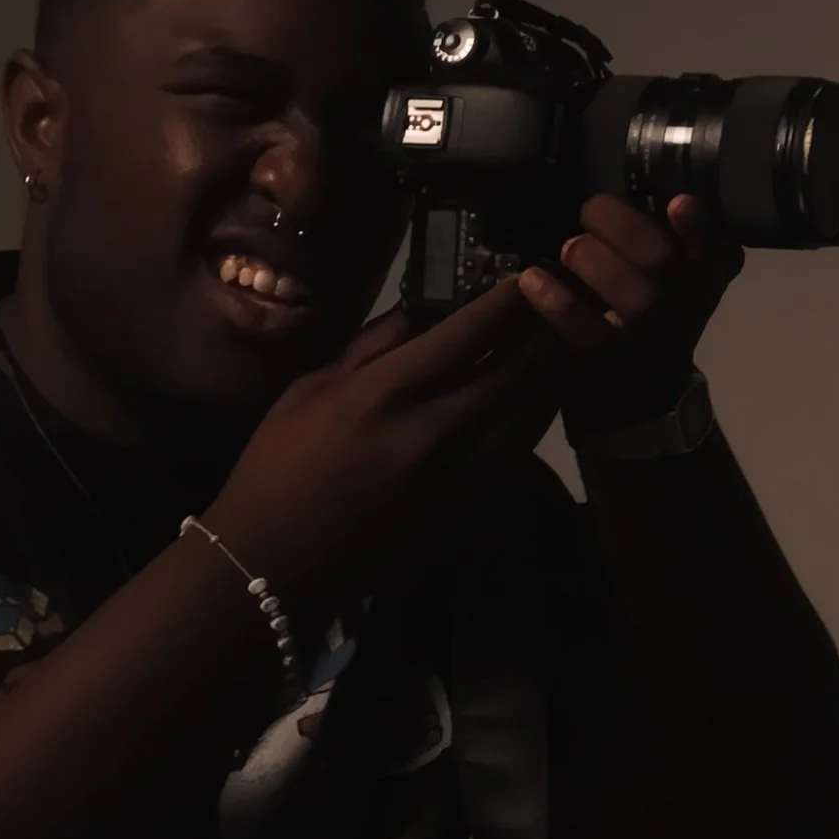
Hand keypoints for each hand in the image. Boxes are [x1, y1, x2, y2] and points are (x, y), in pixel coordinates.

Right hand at [203, 282, 566, 619]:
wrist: (279, 562)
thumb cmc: (281, 465)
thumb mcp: (313, 388)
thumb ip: (375, 344)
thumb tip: (429, 307)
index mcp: (385, 394)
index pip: (468, 333)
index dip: (507, 301)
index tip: (528, 276)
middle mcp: (435, 430)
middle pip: (518, 369)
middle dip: (546, 331)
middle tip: (558, 304)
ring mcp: (460, 472)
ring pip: (533, 410)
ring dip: (551, 372)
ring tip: (559, 343)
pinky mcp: (472, 504)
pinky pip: (521, 447)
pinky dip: (535, 414)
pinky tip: (536, 395)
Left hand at [515, 194, 744, 435]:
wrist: (642, 388)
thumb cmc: (655, 305)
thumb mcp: (676, 266)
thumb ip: (665, 229)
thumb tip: (636, 186)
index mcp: (711, 271)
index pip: (715, 245)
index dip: (698, 228)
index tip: (677, 204)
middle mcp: (689, 304)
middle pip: (661, 260)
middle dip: (619, 226)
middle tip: (590, 213)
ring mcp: (651, 337)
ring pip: (631, 297)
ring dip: (591, 260)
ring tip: (571, 248)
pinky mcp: (611, 363)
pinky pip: (584, 330)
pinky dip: (557, 302)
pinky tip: (534, 279)